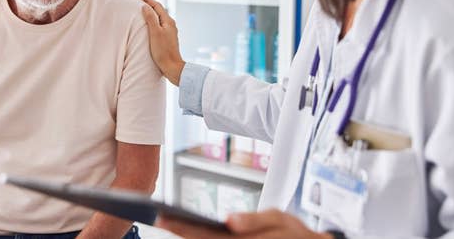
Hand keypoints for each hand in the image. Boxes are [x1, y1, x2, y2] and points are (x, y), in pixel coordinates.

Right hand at [138, 0, 184, 84]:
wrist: (172, 67)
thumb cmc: (163, 51)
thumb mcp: (155, 33)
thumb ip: (150, 19)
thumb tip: (145, 7)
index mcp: (168, 22)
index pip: (157, 6)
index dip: (148, 0)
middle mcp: (171, 25)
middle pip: (159, 11)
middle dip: (149, 5)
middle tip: (139, 1)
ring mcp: (170, 32)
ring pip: (159, 18)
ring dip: (151, 13)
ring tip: (142, 11)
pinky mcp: (167, 39)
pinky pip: (159, 25)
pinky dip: (153, 21)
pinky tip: (148, 26)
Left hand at [156, 209, 332, 238]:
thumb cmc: (295, 235)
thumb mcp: (280, 220)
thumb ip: (255, 221)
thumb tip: (230, 220)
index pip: (207, 235)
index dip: (184, 227)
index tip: (164, 217)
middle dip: (181, 232)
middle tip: (159, 218)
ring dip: (190, 238)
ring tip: (171, 223)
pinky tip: (189, 232)